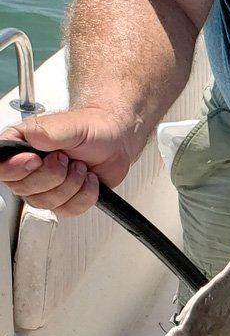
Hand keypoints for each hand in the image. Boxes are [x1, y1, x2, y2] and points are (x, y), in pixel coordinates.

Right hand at [0, 106, 140, 214]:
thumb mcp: (70, 125)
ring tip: (81, 167)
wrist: (114, 142)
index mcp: (20, 148)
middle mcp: (29, 170)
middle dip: (53, 175)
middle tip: (66, 158)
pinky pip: (68, 210)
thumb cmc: (90, 130)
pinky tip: (89, 180)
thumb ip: (47, 131)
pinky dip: (84, 196)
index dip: (16, 169)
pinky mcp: (64, 199)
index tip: (36, 160)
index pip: (2, 169)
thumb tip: (31, 137)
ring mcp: (45, 187)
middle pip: (24, 189)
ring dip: (71, 184)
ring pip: (47, 202)